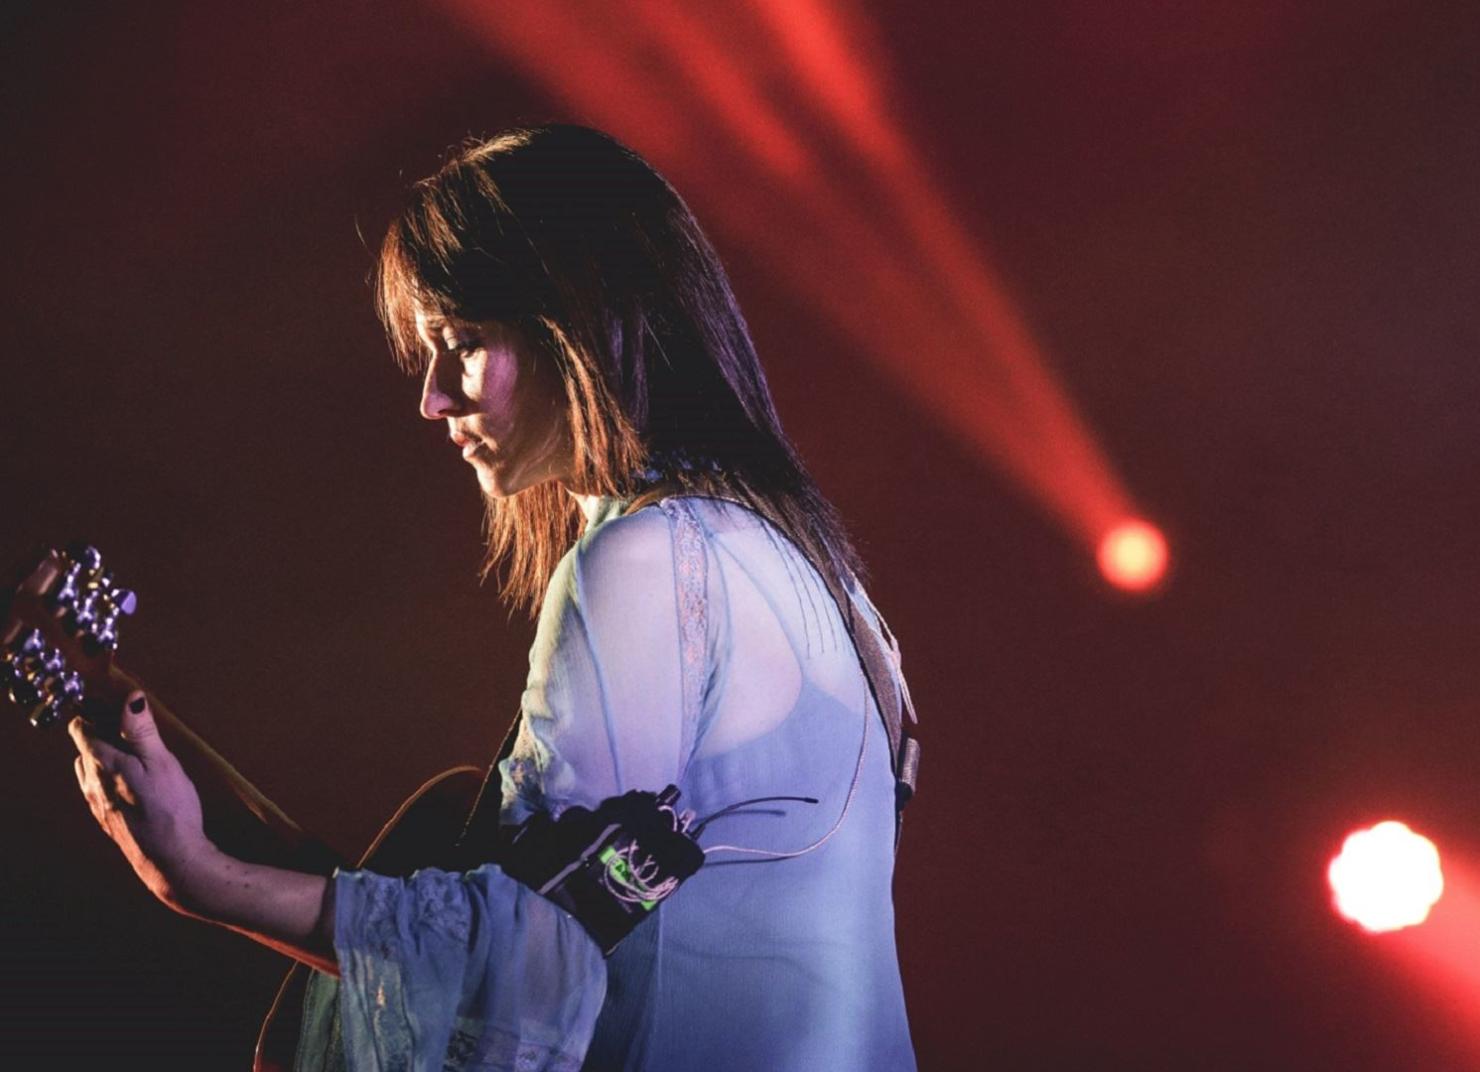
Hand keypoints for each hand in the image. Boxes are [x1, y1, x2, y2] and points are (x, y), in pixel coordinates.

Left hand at [70, 691, 215, 911]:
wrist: (171, 858)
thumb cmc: (169, 808)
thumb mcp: (161, 761)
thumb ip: (141, 729)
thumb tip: (130, 698)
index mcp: (102, 764)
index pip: (80, 728)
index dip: (95, 712)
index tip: (115, 707)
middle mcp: (92, 784)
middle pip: (85, 748)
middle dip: (104, 734)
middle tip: (135, 731)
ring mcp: (97, 804)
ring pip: (91, 771)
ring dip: (107, 758)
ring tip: (138, 758)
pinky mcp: (108, 820)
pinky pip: (100, 791)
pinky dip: (113, 780)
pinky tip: (137, 786)